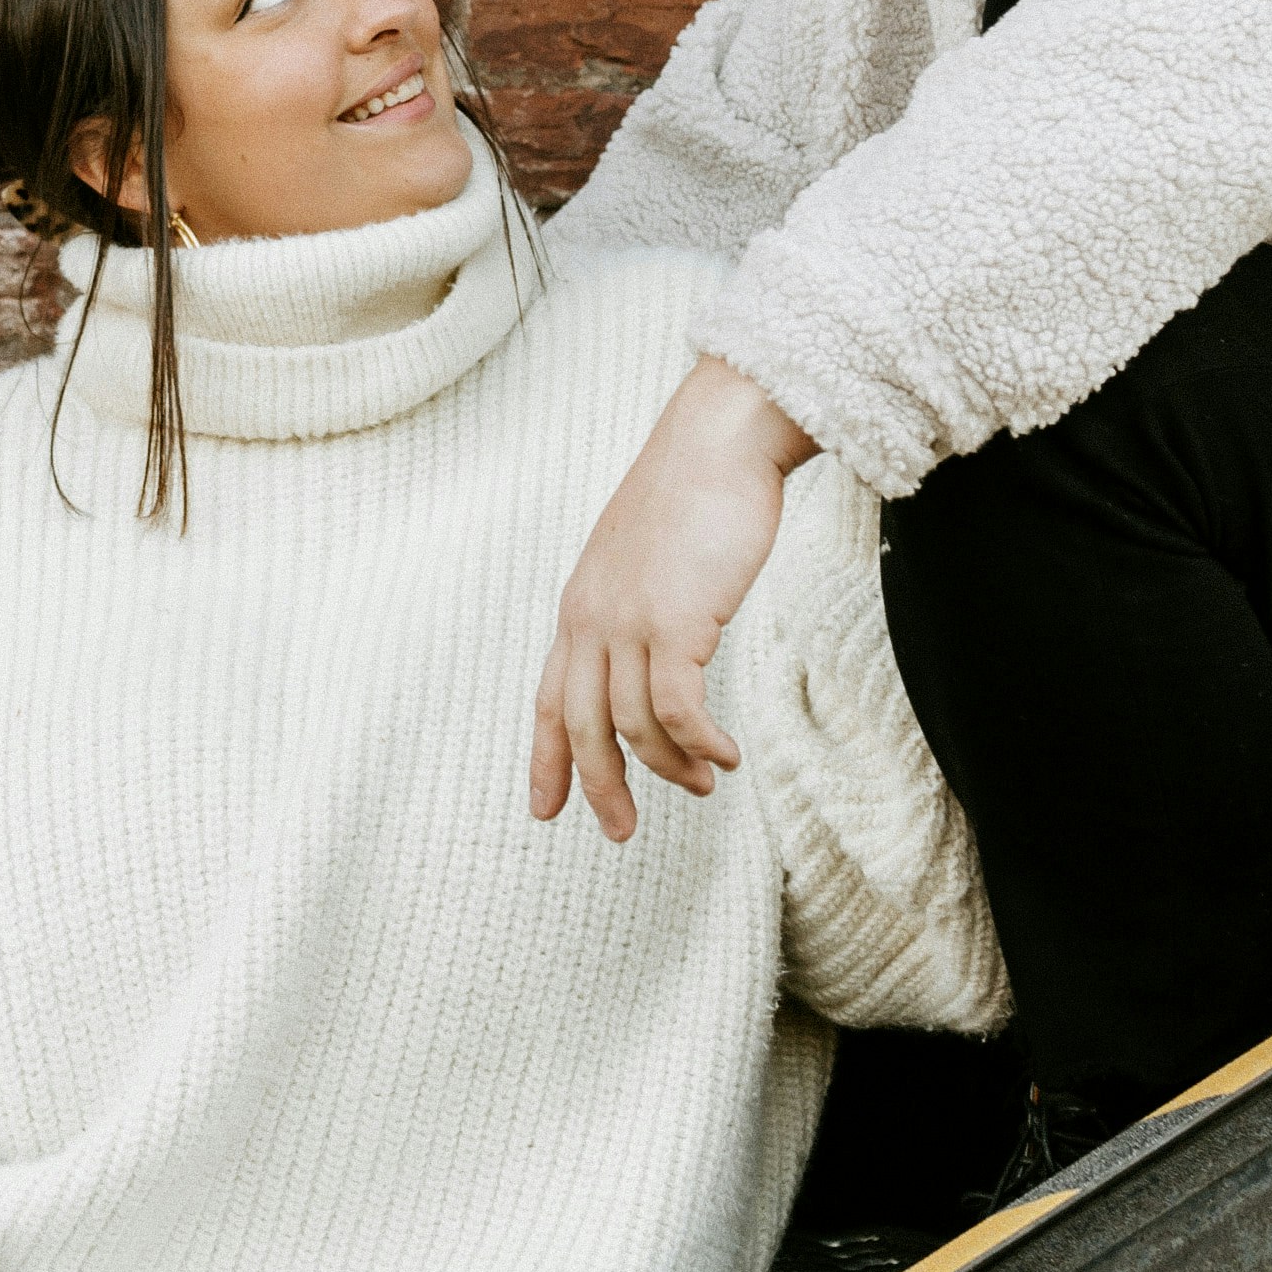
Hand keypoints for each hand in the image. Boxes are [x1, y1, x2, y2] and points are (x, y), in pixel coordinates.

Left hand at [525, 355, 814, 843]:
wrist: (720, 440)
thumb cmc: (696, 495)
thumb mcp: (647, 560)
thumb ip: (639, 606)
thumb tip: (659, 649)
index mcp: (580, 608)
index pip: (549, 699)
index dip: (546, 760)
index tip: (546, 810)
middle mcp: (593, 619)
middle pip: (581, 726)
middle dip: (601, 787)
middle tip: (622, 831)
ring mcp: (631, 620)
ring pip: (633, 725)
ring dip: (670, 766)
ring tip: (705, 781)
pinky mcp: (676, 620)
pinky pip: (678, 709)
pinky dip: (700, 743)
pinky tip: (725, 756)